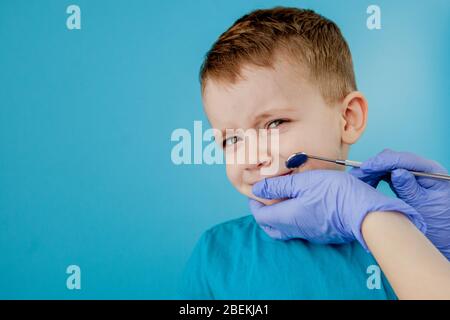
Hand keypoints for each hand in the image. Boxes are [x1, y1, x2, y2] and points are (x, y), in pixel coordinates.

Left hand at [249, 169, 425, 249]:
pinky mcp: (324, 235)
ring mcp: (311, 235)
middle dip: (264, 215)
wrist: (365, 214)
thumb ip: (279, 186)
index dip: (255, 206)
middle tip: (265, 201)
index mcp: (287, 217)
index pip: (261, 217)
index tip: (255, 194)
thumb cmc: (334, 194)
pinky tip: (302, 207)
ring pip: (286, 230)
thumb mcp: (303, 182)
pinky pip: (301, 230)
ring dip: (279, 217)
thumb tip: (257, 189)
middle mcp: (296, 230)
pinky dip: (294, 220)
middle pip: (271, 228)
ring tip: (283, 202)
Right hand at [349, 149, 449, 258]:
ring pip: (388, 166)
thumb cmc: (439, 222)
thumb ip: (410, 187)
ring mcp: (413, 175)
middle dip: (374, 165)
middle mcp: (421, 169)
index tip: (365, 167)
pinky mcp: (406, 182)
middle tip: (357, 175)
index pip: (402, 159)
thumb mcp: (424, 205)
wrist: (446, 235)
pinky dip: (377, 177)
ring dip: (373, 172)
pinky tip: (367, 183)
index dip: (382, 162)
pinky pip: (388, 175)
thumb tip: (396, 171)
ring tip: (358, 180)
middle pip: (394, 160)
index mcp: (430, 170)